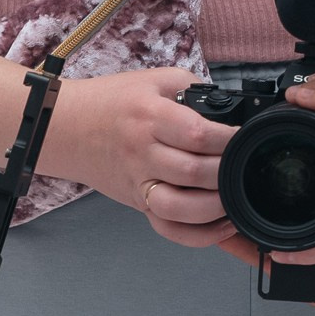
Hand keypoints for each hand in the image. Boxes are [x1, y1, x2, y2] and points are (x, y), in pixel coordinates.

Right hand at [44, 67, 237, 247]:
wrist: (66, 126)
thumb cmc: (111, 101)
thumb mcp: (155, 79)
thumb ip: (192, 88)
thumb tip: (228, 105)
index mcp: (150, 116)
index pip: (197, 133)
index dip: (229, 138)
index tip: (247, 136)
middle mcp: (143, 153)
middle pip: (193, 172)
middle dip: (229, 171)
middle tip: (248, 163)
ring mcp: (139, 183)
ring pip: (180, 208)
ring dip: (216, 206)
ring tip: (237, 194)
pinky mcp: (138, 203)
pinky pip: (168, 229)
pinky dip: (198, 235)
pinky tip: (221, 224)